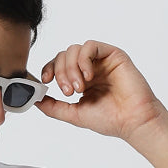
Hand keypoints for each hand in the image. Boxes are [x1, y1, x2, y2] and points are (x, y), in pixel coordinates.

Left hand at [35, 39, 165, 139]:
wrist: (132, 121)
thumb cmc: (110, 120)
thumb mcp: (74, 114)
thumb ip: (54, 107)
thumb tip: (35, 100)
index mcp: (81, 80)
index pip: (58, 65)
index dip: (49, 69)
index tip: (45, 82)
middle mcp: (90, 68)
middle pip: (64, 55)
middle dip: (60, 73)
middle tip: (68, 92)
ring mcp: (101, 60)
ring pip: (74, 50)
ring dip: (71, 69)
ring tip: (79, 88)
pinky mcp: (112, 54)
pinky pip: (90, 46)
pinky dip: (84, 60)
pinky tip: (88, 77)